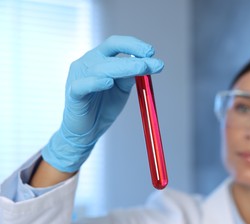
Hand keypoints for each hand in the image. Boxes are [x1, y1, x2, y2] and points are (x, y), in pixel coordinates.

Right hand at [42, 35, 163, 172]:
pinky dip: (95, 82)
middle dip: (134, 55)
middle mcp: (87, 62)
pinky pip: (83, 85)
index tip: (152, 52)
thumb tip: (149, 64)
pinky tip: (108, 83)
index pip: (116, 43)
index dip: (134, 45)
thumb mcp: (122, 88)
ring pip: (101, 68)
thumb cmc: (103, 107)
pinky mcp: (74, 93)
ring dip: (124, 67)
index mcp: (99, 58)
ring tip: (141, 69)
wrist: (86, 131)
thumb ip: (131, 76)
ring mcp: (79, 76)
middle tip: (152, 62)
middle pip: (110, 51)